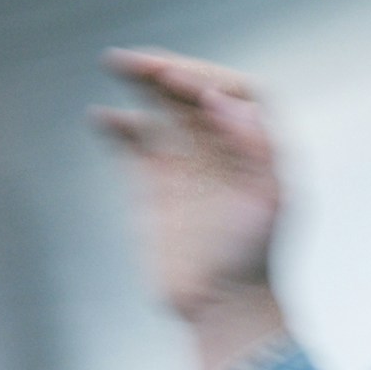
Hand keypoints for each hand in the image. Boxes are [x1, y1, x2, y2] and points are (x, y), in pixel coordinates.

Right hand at [95, 47, 293, 369]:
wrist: (222, 307)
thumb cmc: (254, 258)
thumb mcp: (269, 200)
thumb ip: (254, 146)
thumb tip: (219, 101)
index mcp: (256, 146)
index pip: (236, 93)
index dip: (210, 78)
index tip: (182, 84)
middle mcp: (222, 147)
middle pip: (195, 91)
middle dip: (168, 69)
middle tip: (139, 63)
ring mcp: (186, 163)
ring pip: (162, 108)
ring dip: (142, 81)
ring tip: (117, 63)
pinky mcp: (154, 184)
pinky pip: (134, 142)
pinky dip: (117, 124)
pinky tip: (101, 116)